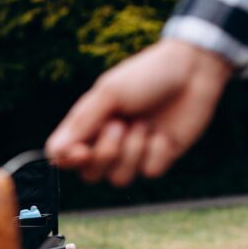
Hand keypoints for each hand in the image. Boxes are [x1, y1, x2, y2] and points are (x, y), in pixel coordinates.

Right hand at [45, 39, 232, 185]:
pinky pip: (149, 171)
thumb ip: (82, 123)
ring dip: (132, 151)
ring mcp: (133, 153)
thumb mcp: (110, 93)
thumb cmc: (146, 75)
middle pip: (90, 175)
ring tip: (144, 124)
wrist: (193, 70)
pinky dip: (155, 151)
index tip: (81, 151)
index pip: (61, 156)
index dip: (68, 161)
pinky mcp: (159, 158)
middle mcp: (106, 142)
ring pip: (119, 179)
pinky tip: (162, 131)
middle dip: (105, 154)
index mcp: (87, 125)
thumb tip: (54, 153)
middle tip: (120, 124)